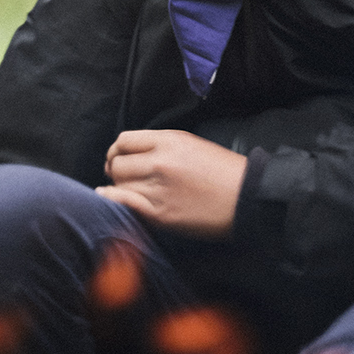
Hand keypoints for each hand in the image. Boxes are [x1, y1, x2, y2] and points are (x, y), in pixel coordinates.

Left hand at [99, 130, 246, 236]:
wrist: (246, 198)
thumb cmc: (223, 171)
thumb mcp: (191, 144)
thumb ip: (160, 145)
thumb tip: (131, 154)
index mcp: (169, 140)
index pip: (123, 141)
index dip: (116, 150)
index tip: (119, 158)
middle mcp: (160, 162)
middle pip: (116, 163)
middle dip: (116, 170)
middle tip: (124, 178)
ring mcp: (158, 188)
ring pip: (118, 184)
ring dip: (120, 187)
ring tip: (132, 191)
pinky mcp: (159, 213)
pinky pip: (123, 203)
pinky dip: (111, 199)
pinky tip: (107, 198)